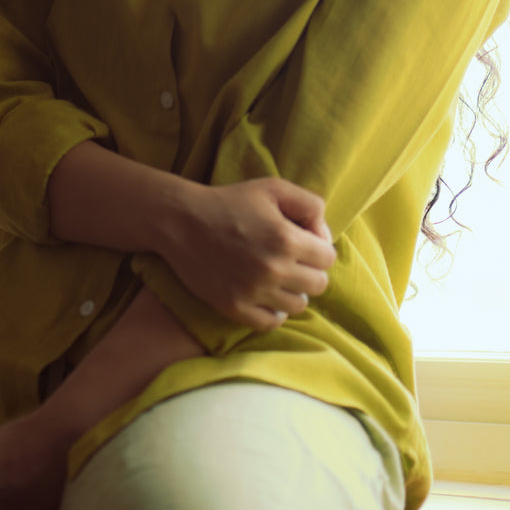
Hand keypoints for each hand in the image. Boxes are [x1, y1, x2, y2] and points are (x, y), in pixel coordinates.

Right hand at [162, 177, 335, 328]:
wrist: (182, 220)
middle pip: (318, 285)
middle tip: (292, 260)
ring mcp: (253, 292)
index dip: (319, 248)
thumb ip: (309, 204)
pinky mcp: (234, 308)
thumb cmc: (230, 201)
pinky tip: (265, 294)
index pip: (328, 258)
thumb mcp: (273, 187)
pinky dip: (273, 311)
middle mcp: (273, 269)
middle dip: (310, 271)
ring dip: (293, 291)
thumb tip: (324, 237)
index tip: (303, 242)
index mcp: (286, 239)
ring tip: (277, 276)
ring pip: (298, 306)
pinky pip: (271, 322)